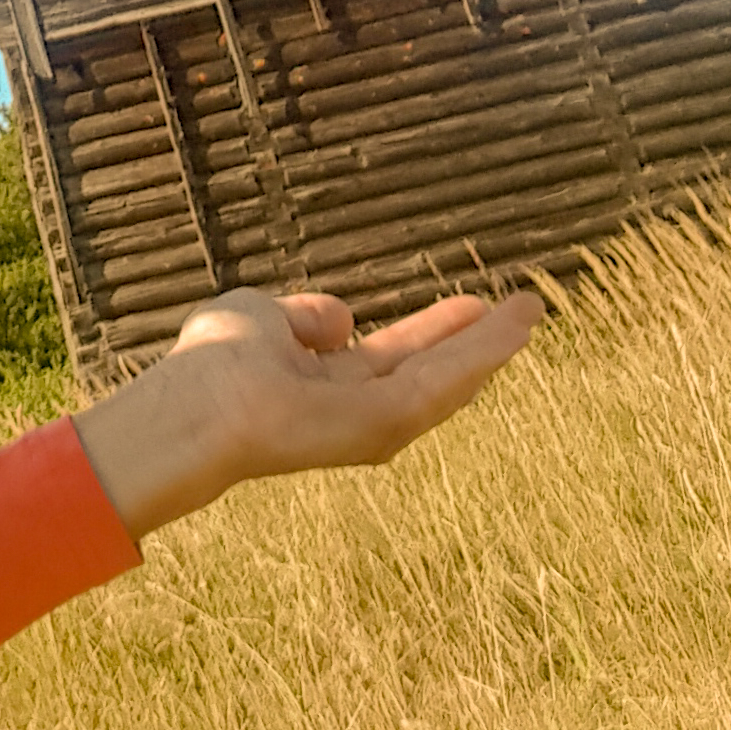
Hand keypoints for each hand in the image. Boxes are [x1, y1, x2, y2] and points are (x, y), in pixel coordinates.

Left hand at [72, 284, 543, 539]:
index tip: (474, 303)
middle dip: (476, 340)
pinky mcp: (386, 425)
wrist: (199, 403)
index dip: (434, 329)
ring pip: (446, 379)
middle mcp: (356, 409)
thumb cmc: (214, 362)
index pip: (394, 356)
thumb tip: (343, 317)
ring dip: (491, 346)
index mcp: (327, 383)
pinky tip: (511, 328)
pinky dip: (480, 354)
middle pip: (430, 369)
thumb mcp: (260, 317)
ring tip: (531, 311)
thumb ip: (304, 317)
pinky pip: (442, 385)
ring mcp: (373, 423)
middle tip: (527, 308)